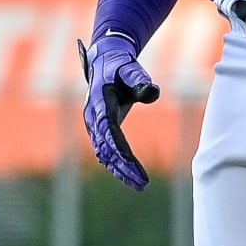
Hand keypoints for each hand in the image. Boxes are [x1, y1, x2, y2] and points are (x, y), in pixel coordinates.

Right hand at [79, 33, 160, 190]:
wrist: (104, 60)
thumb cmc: (120, 65)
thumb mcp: (130, 68)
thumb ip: (140, 79)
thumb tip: (153, 92)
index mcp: (99, 103)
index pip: (109, 132)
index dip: (119, 150)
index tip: (133, 166)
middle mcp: (92, 117)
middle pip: (106, 148)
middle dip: (123, 167)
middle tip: (143, 183)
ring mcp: (93, 125)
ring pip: (104, 154)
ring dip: (120, 170)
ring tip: (140, 184)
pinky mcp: (98, 129)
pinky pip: (105, 151)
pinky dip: (116, 164)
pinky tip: (130, 176)